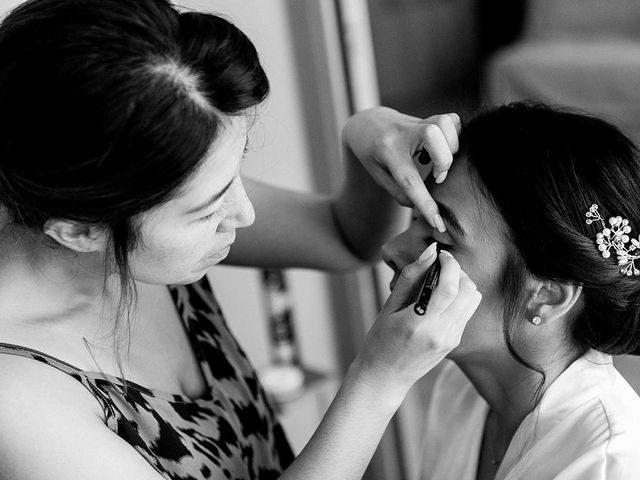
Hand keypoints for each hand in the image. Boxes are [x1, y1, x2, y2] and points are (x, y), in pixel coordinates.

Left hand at [342, 106, 460, 231]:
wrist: (367, 124)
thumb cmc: (372, 155)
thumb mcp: (378, 176)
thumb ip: (399, 192)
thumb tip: (421, 207)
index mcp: (387, 151)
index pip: (409, 180)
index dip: (425, 203)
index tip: (438, 223)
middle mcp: (403, 133)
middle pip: (432, 136)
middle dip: (444, 161)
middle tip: (438, 176)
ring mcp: (417, 122)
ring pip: (444, 123)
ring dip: (452, 146)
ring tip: (441, 160)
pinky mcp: (429, 117)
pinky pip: (452, 119)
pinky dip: (456, 134)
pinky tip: (445, 146)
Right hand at [352, 242, 480, 404]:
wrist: (385, 376)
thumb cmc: (380, 339)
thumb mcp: (389, 306)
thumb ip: (411, 277)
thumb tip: (430, 251)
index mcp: (420, 323)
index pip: (449, 287)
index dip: (450, 264)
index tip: (440, 254)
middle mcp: (441, 333)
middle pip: (468, 290)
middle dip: (458, 271)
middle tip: (441, 266)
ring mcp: (451, 339)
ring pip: (473, 299)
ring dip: (462, 283)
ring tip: (442, 280)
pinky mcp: (454, 342)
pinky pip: (467, 311)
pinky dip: (460, 297)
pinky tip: (442, 297)